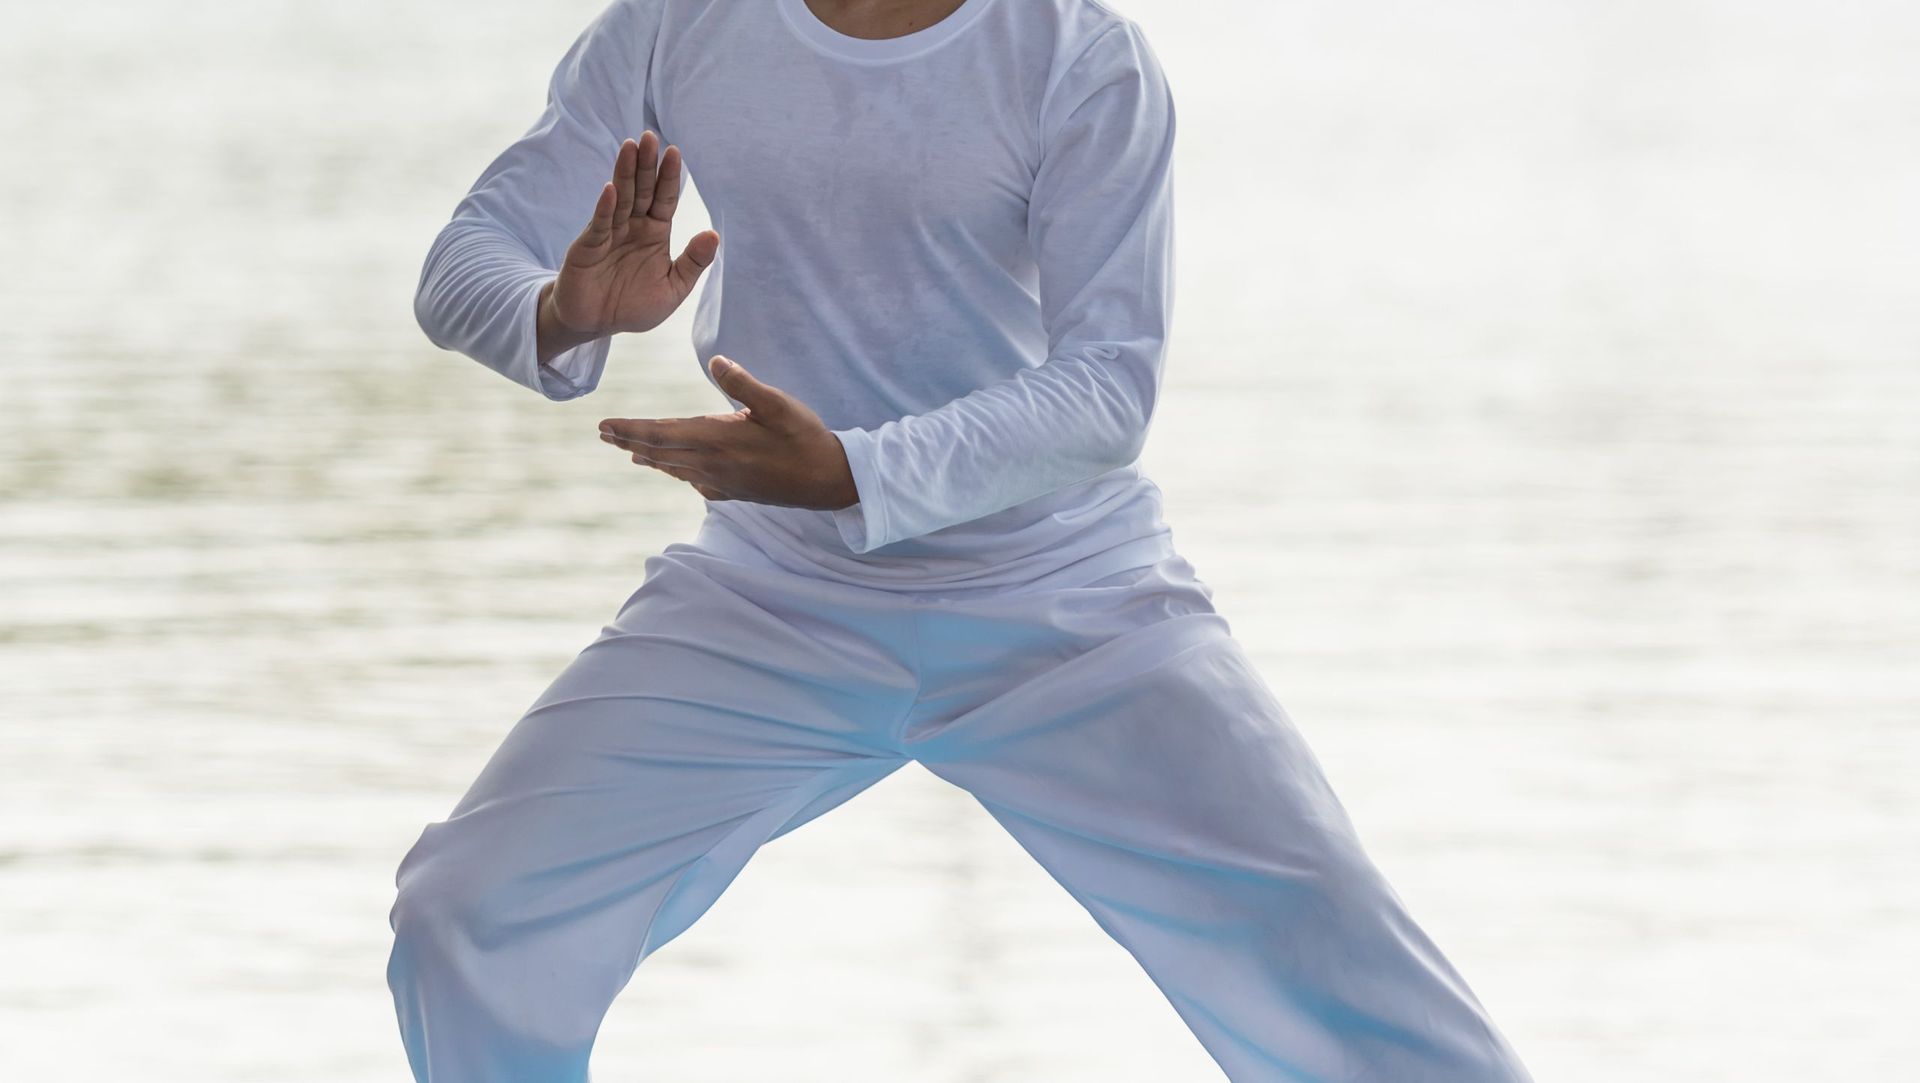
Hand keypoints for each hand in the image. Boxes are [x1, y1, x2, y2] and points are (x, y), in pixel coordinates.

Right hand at [546, 131, 718, 340]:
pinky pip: (599, 224)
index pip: (664, 199)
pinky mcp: (588, 246)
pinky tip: (611, 189)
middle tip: (650, 136)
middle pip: (641, 190)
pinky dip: (605, 207)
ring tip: (630, 147)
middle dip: (645, 164)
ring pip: (620, 198)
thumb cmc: (634, 305)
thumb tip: (713, 235)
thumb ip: (693, 262)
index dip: (668, 177)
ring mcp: (609, 233)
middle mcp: (632, 226)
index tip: (674, 152)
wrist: (595, 323)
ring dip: (624, 173)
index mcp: (655, 232)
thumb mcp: (673, 288)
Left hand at [598, 357, 859, 510]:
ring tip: (628, 451)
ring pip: (675, 469)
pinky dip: (676, 473)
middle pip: (660, 452)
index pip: (662, 433)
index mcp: (717, 439)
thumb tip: (716, 361)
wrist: (828, 481)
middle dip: (629, 441)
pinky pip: (695, 482)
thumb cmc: (805, 437)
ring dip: (648, 457)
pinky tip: (674, 470)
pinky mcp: (735, 492)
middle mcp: (712, 464)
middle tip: (603, 434)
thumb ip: (744, 384)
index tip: (605, 424)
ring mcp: (722, 482)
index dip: (631, 428)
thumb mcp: (779, 404)